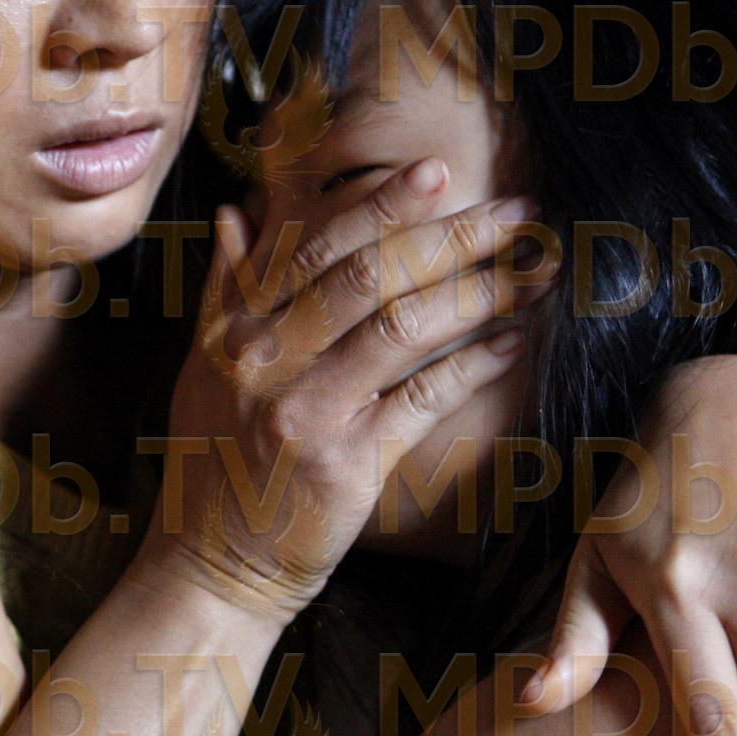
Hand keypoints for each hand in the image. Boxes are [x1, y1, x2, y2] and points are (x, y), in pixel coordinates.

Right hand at [153, 160, 552, 613]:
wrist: (209, 564)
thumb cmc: (216, 462)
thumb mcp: (203, 369)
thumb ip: (225, 290)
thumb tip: (236, 216)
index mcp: (236, 329)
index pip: (315, 245)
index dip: (380, 204)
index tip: (439, 171)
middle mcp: (267, 360)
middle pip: (368, 275)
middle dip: (451, 235)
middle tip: (517, 210)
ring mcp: (306, 411)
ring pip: (401, 328)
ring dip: (477, 292)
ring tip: (533, 270)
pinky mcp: (345, 464)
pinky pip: (420, 401)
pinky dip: (470, 368)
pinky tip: (512, 344)